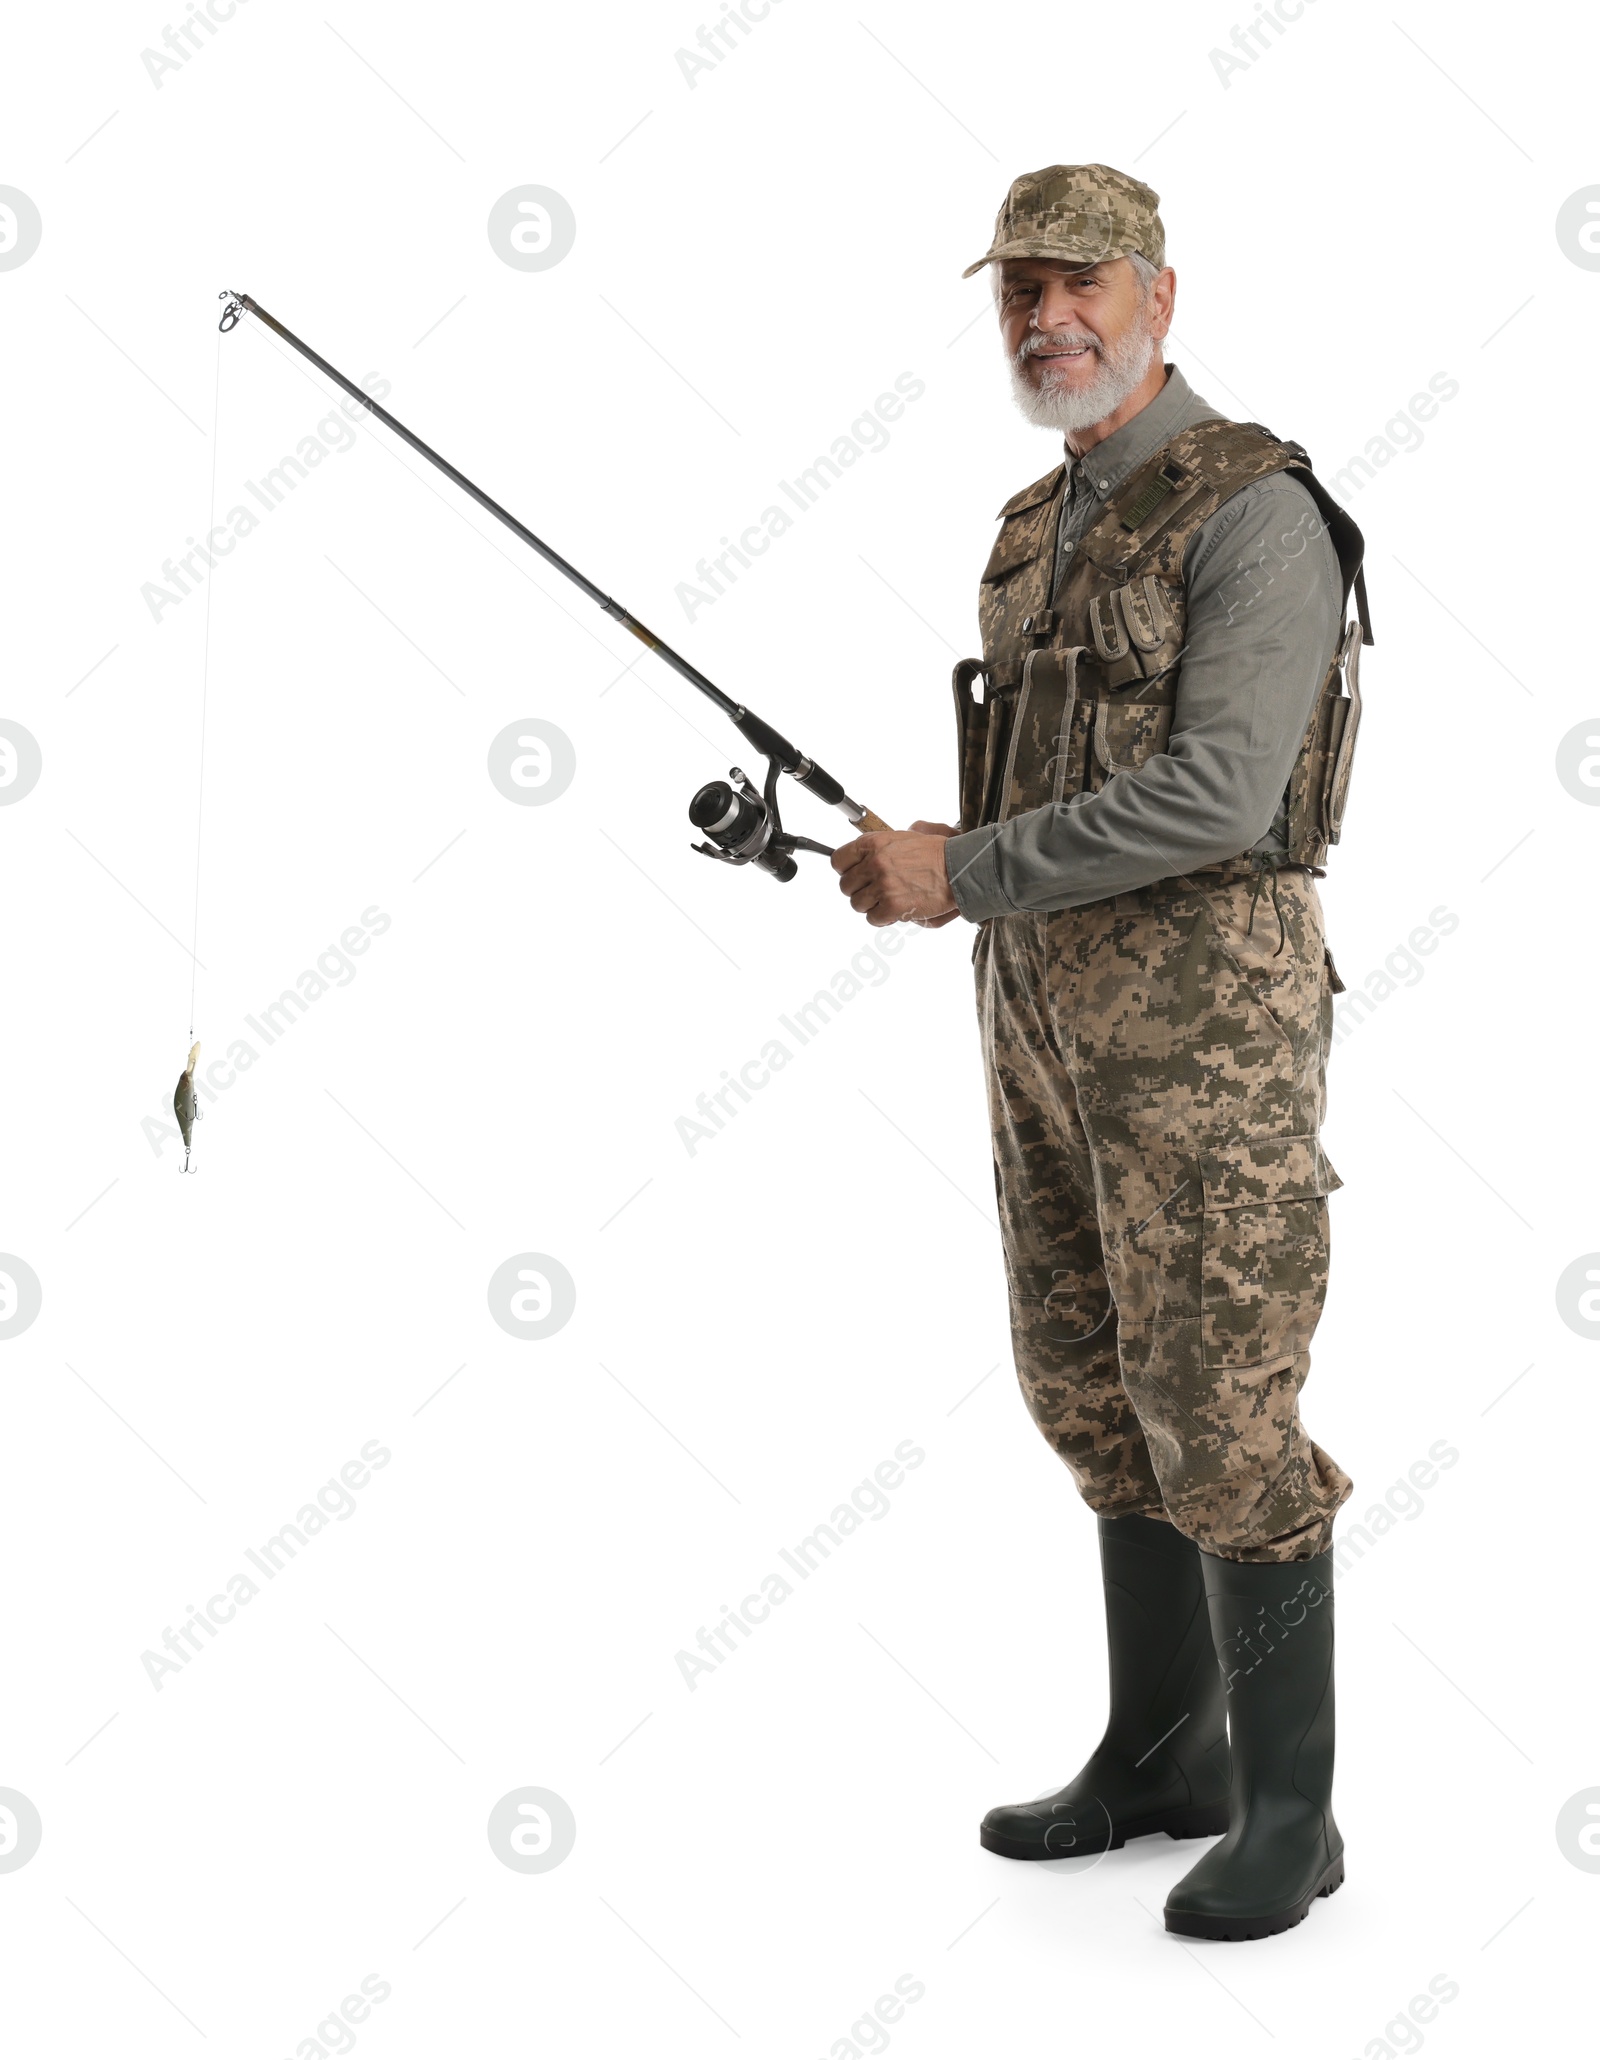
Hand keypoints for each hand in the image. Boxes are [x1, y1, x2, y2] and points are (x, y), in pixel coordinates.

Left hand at [832, 824, 958, 928]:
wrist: (960, 869)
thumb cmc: (938, 853)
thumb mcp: (907, 835)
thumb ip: (883, 844)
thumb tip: (867, 852)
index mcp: (874, 843)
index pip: (838, 860)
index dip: (846, 870)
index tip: (855, 875)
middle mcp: (874, 863)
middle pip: (845, 886)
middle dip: (859, 890)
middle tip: (875, 891)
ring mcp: (882, 886)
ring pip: (857, 905)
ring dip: (871, 906)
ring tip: (888, 900)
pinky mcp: (892, 907)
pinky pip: (873, 919)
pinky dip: (883, 918)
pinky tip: (897, 910)